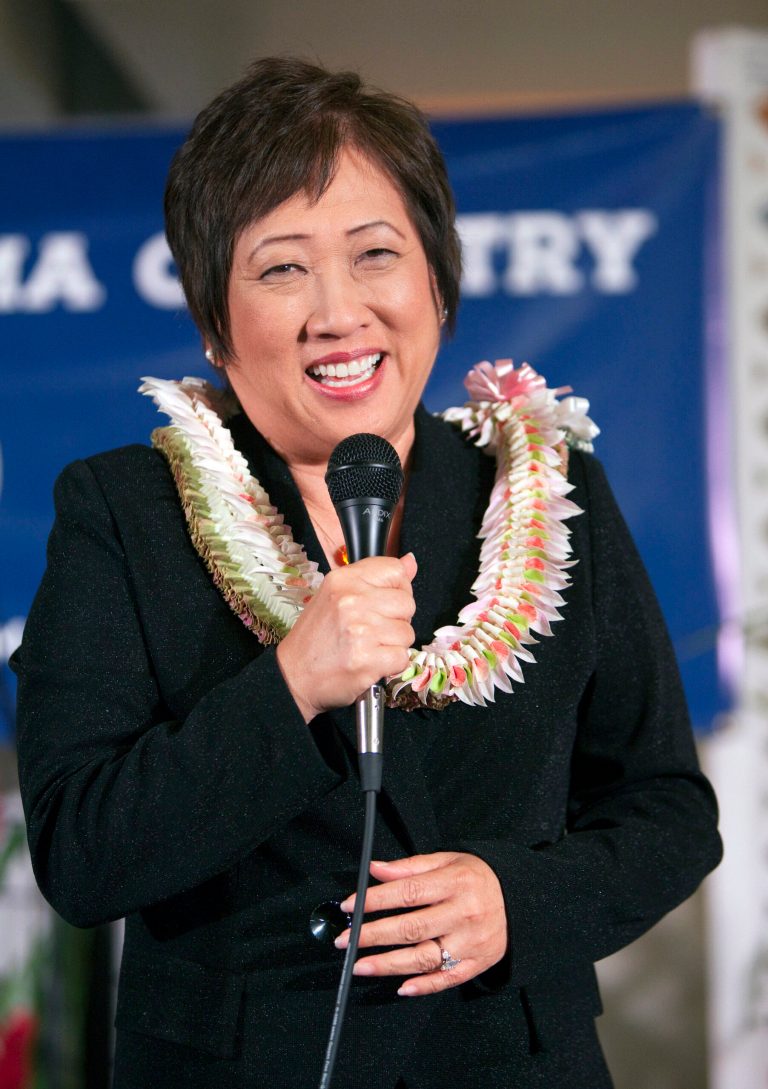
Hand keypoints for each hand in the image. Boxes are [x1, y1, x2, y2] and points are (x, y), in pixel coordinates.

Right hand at [276, 553, 416, 721]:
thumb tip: (409, 562)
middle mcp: (352, 601)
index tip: (385, 602)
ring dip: (393, 644)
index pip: (396, 571)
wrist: (294, 675)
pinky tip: (371, 662)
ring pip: (407, 633)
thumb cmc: (316, 637)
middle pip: (407, 603)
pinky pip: (402, 657)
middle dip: (397, 620)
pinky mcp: (368, 659)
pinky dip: (391, 665)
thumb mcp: (337, 595)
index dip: (399, 588)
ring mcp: (361, 631)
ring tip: (369, 647)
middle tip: (373, 630)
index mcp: (344, 580)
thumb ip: (374, 578)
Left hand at [335, 852, 507, 995]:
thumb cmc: (475, 877)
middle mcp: (463, 913)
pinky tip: (401, 987)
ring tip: (360, 965)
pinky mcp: (477, 963)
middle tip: (345, 941)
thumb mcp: (447, 861)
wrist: (518, 898)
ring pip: (424, 957)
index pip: (407, 893)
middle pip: (411, 927)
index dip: (374, 900)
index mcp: (455, 882)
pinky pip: (447, 979)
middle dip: (372, 935)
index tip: (349, 906)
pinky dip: (423, 986)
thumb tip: (374, 869)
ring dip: (388, 965)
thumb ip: (410, 867)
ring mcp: (471, 942)